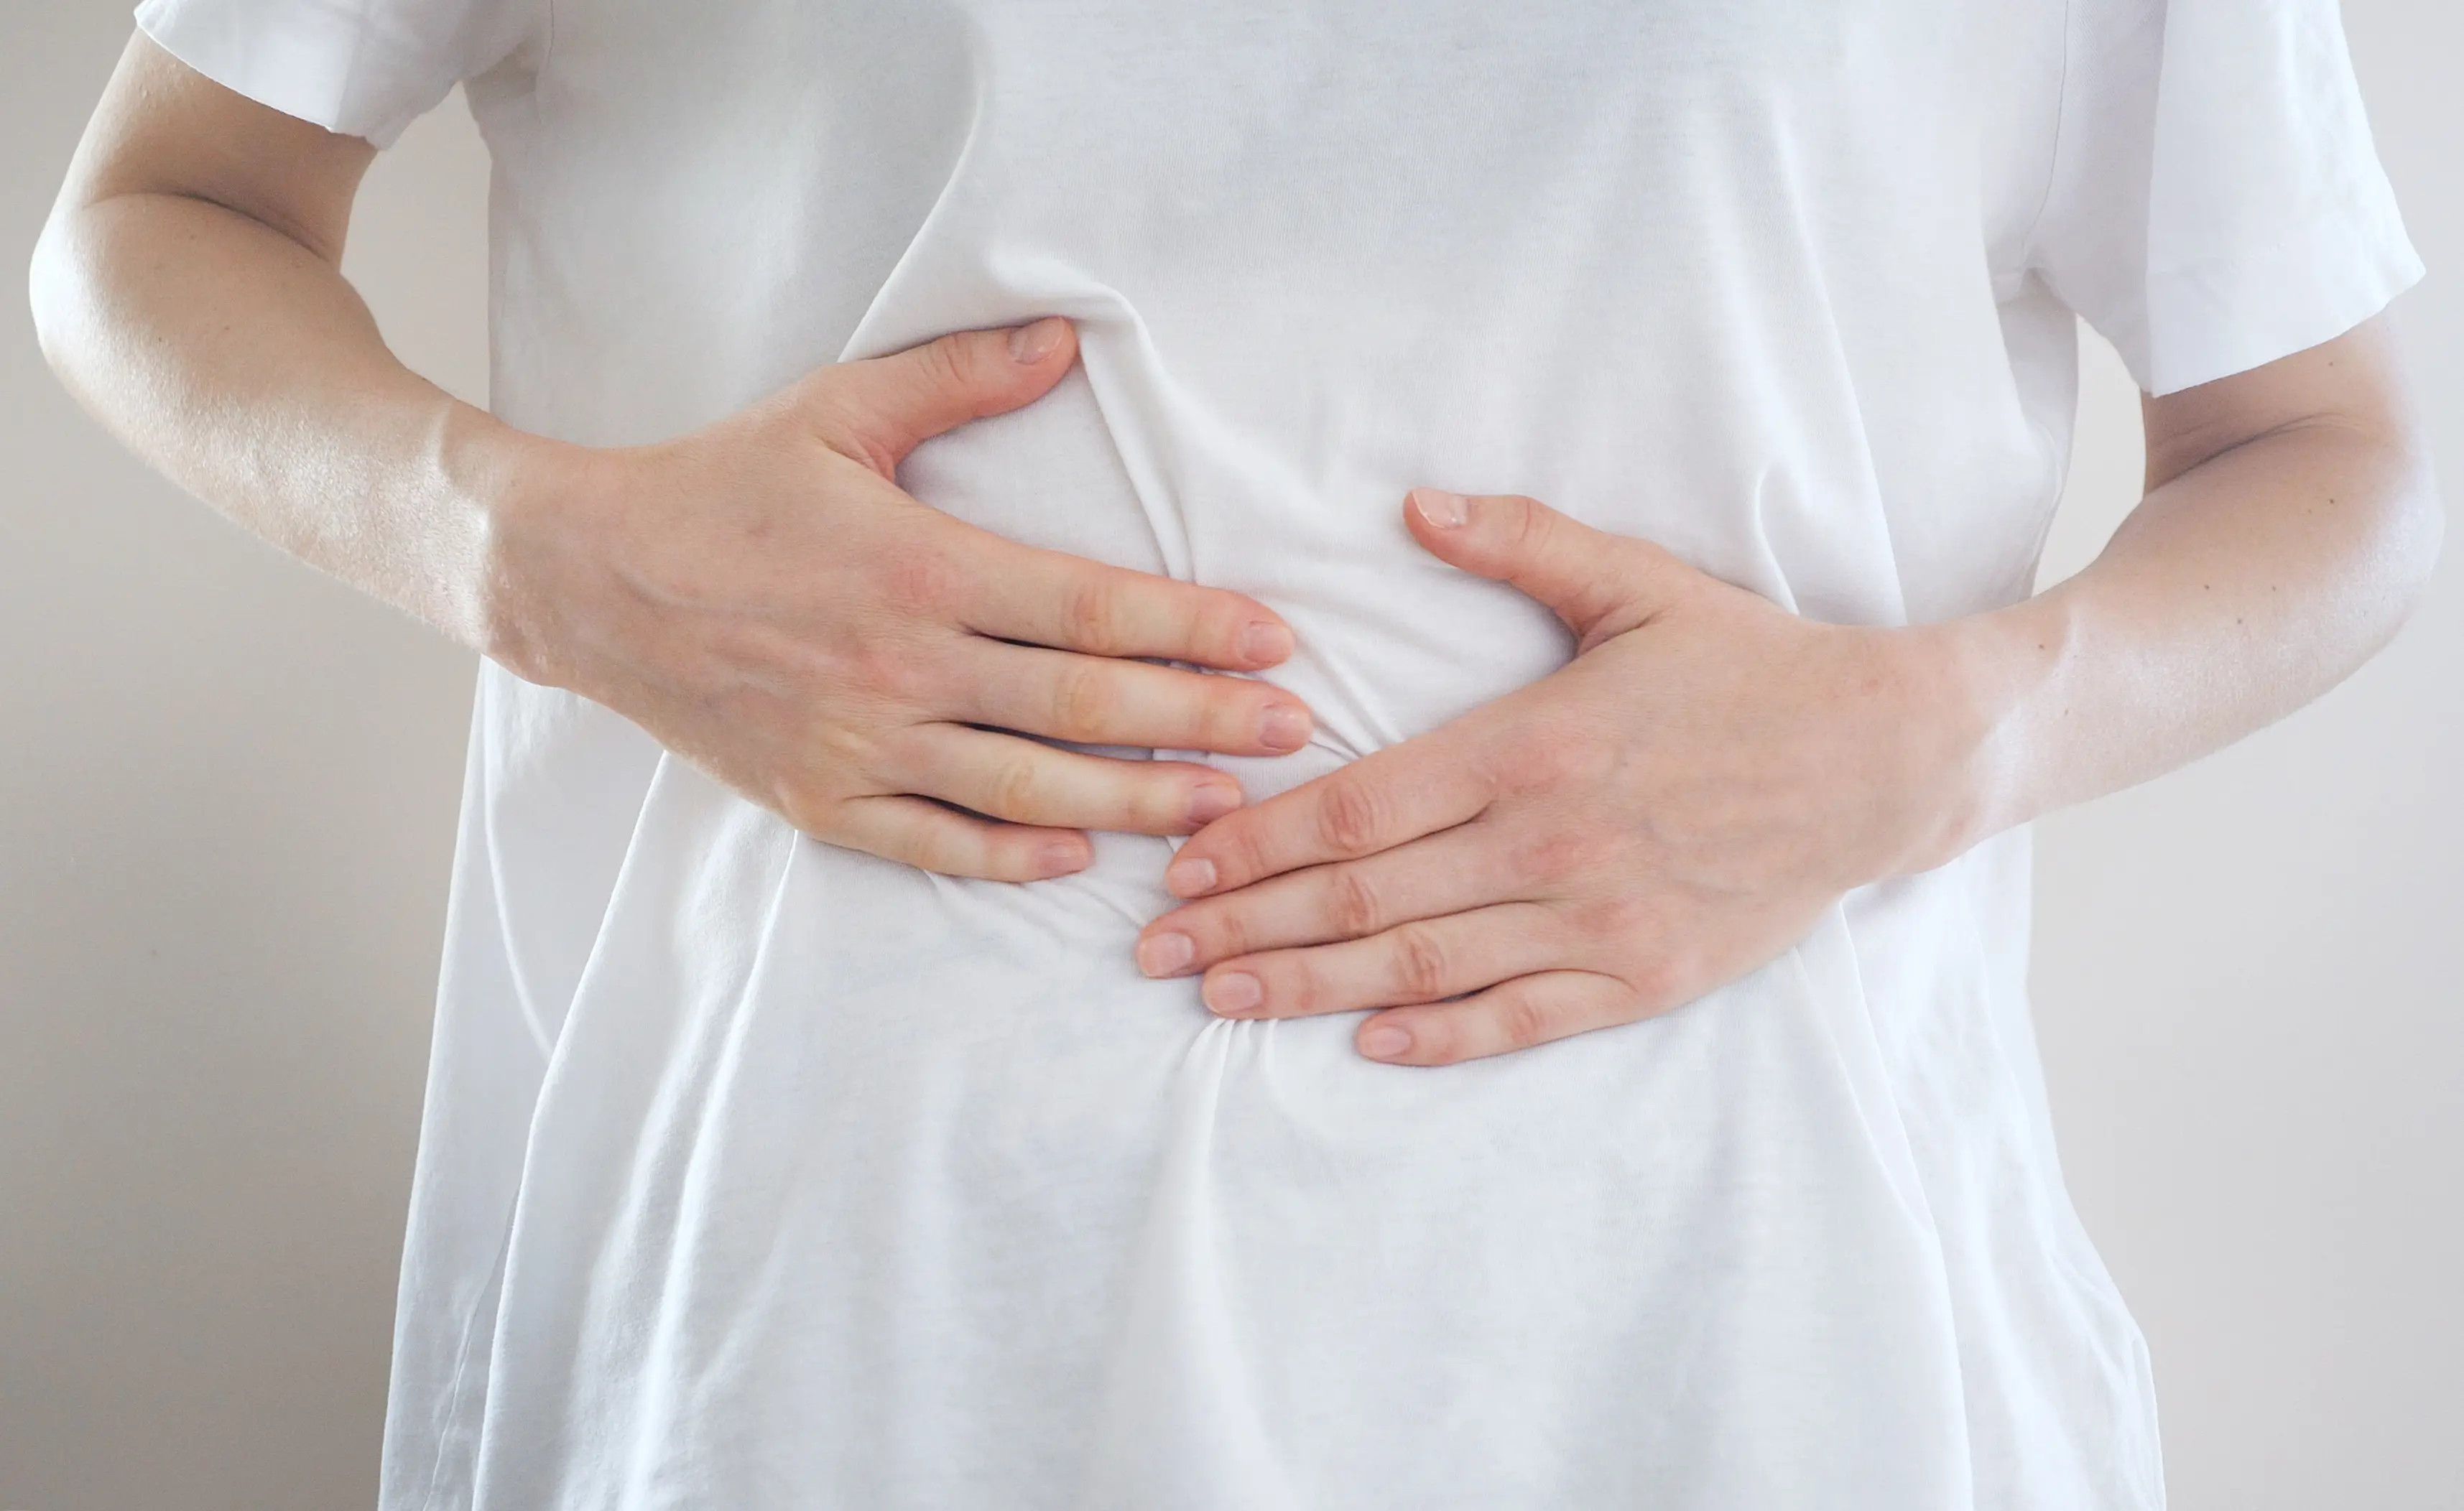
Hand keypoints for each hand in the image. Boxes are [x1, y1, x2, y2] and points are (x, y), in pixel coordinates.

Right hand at [485, 318, 1314, 880]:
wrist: (586, 579)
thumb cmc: (722, 487)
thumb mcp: (839, 411)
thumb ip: (962, 380)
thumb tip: (1068, 340)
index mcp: (921, 567)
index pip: (1092, 608)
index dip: (1195, 629)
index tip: (1275, 640)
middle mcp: (902, 666)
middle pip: (1084, 708)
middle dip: (1203, 721)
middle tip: (1293, 733)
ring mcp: (860, 745)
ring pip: (1027, 788)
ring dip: (1135, 803)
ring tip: (1224, 809)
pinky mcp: (820, 801)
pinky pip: (934, 843)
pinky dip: (1009, 855)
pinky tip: (1078, 857)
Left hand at [1134, 489, 1992, 1063]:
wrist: (1885, 758)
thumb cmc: (1750, 666)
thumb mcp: (1637, 582)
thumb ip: (1520, 540)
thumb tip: (1412, 504)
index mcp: (1529, 744)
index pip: (1357, 808)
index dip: (1257, 841)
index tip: (1181, 861)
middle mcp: (1548, 842)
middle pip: (1363, 896)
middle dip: (1247, 925)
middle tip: (1156, 953)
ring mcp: (1595, 918)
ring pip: (1423, 966)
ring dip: (1310, 988)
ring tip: (1221, 1001)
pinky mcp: (1643, 976)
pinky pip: (1522, 1018)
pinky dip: (1441, 1037)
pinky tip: (1366, 1045)